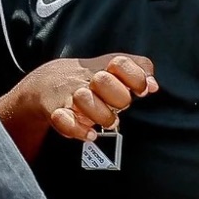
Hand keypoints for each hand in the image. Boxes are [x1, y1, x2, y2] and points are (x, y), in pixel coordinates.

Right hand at [23, 54, 157, 141]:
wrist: (45, 83)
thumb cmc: (89, 79)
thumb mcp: (113, 68)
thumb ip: (139, 71)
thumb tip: (152, 86)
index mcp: (101, 67)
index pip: (120, 63)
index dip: (136, 78)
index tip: (141, 90)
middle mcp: (84, 78)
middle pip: (104, 81)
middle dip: (118, 98)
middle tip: (118, 106)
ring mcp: (69, 95)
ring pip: (84, 99)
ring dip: (101, 115)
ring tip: (107, 121)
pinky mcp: (55, 111)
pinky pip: (63, 120)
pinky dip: (78, 129)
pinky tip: (90, 134)